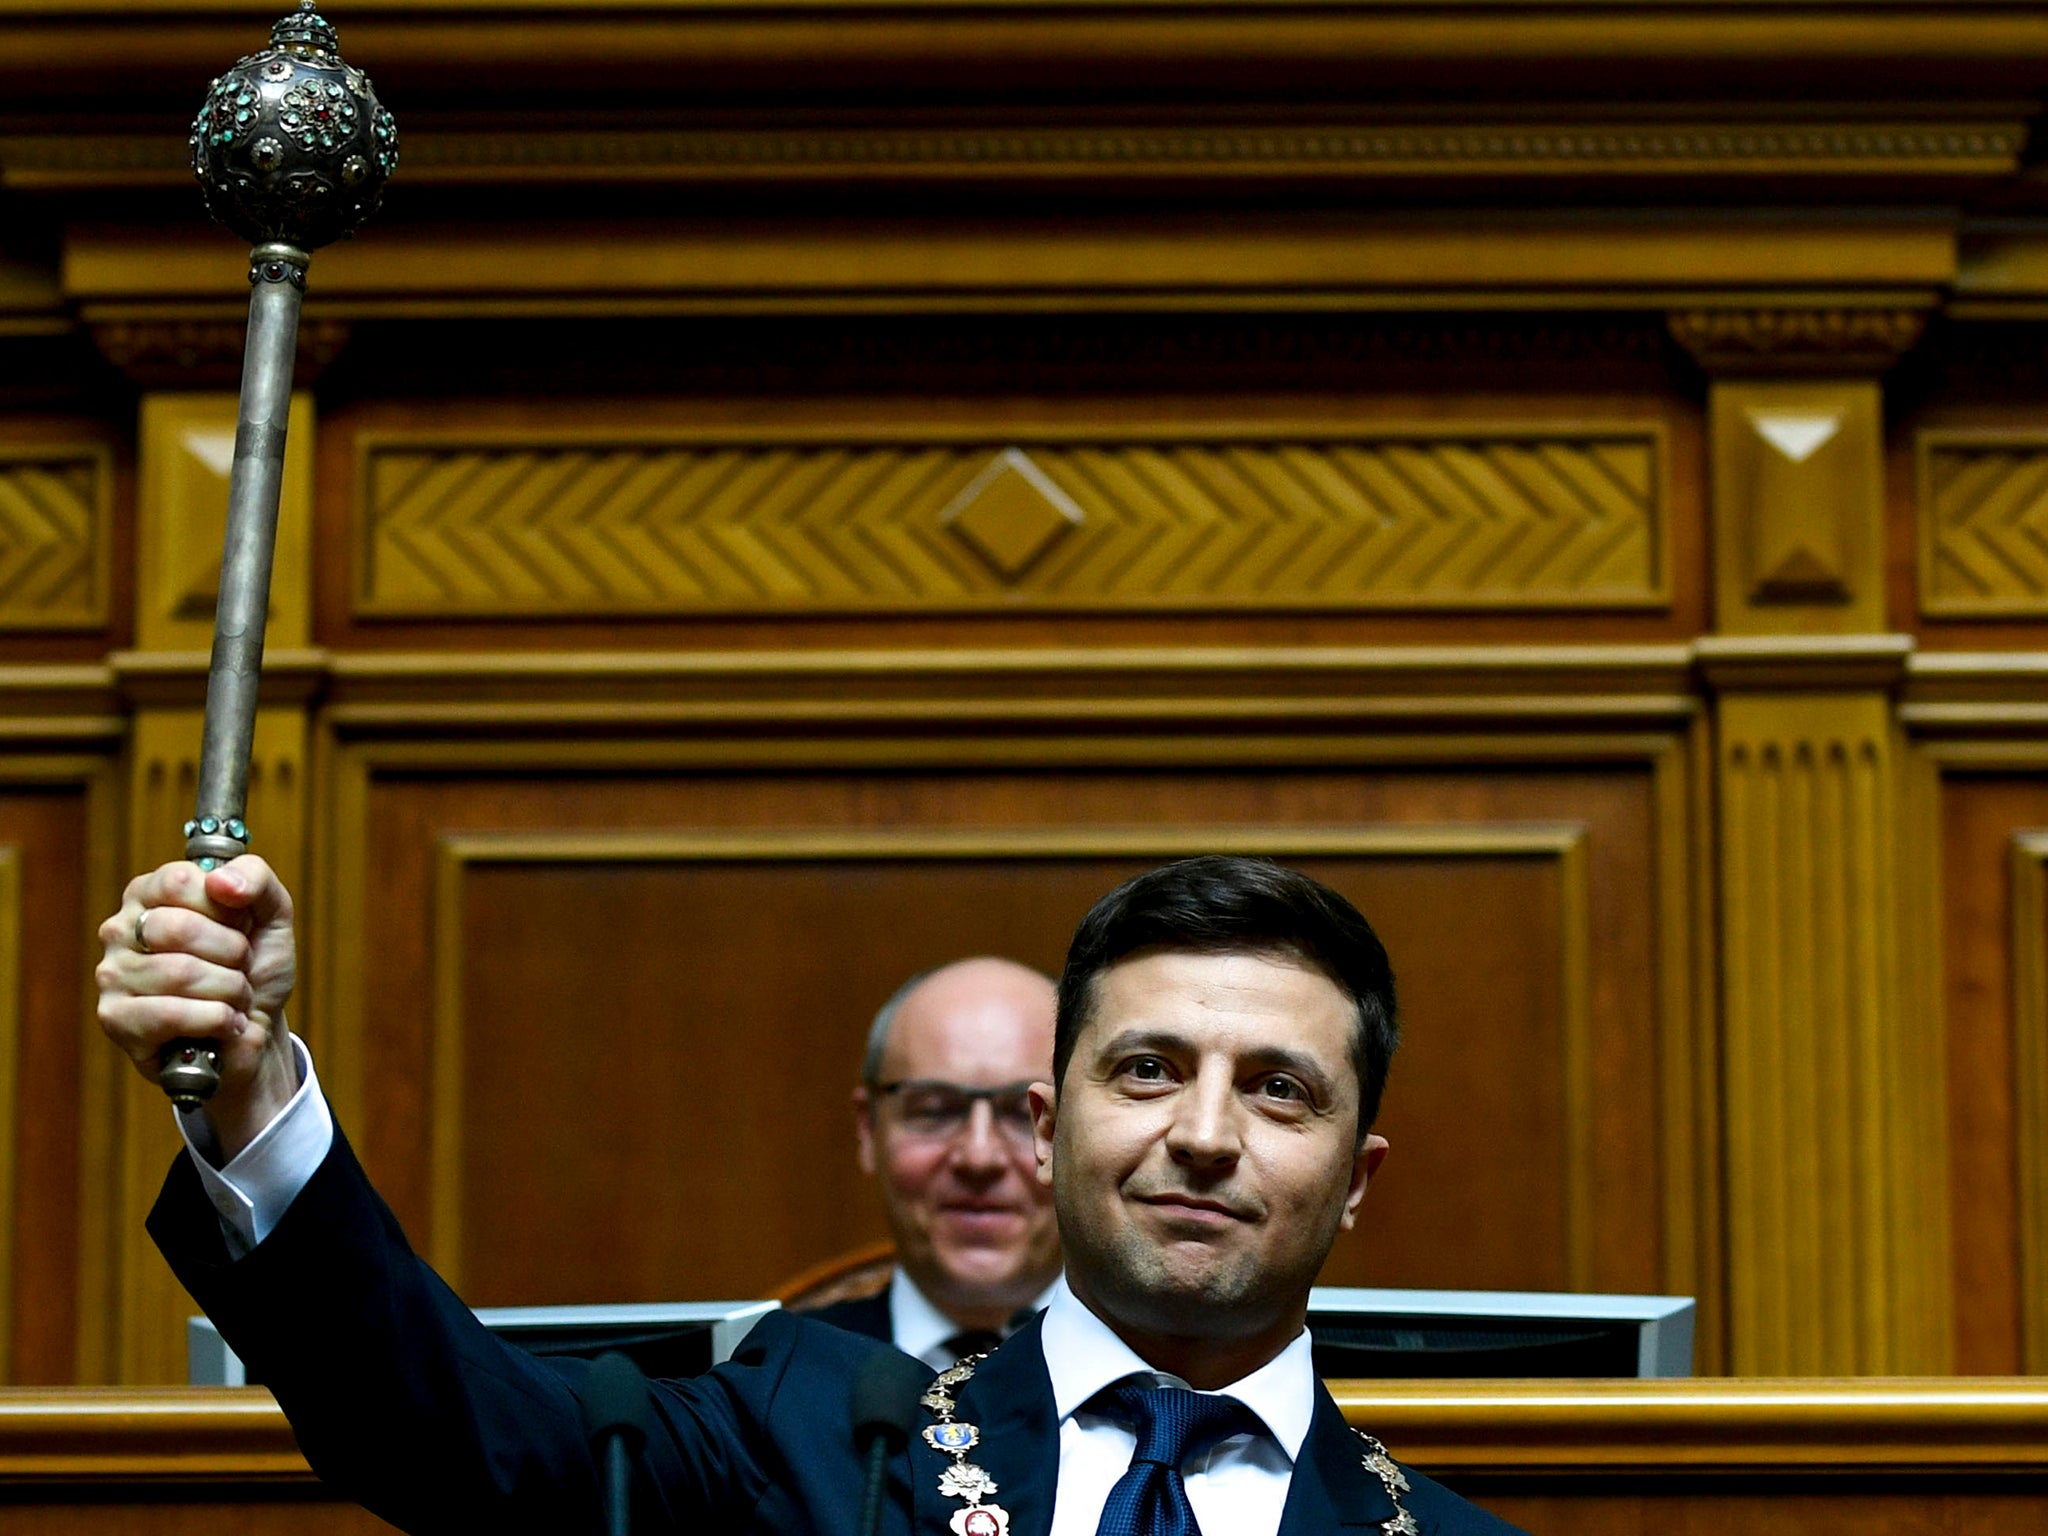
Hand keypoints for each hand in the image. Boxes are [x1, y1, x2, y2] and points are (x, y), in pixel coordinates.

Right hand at [96, 855, 298, 1160]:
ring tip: (234, 997)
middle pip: (180, 928)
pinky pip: (171, 1014)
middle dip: (233, 953)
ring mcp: (112, 975)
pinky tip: (223, 1024)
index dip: (227, 908)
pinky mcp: (115, 1019)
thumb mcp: (271, 914)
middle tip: (241, 967)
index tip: (241, 925)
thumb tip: (220, 881)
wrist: (257, 1030)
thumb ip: (256, 878)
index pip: (180, 881)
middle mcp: (120, 929)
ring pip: (181, 973)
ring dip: (230, 990)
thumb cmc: (255, 967)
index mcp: (150, 893)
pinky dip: (216, 1020)